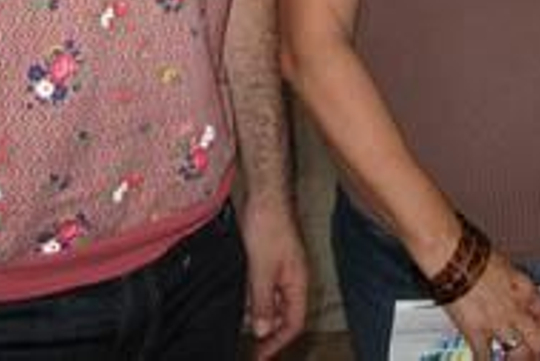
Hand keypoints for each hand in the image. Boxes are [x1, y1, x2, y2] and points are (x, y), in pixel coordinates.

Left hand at [237, 197, 309, 358]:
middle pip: (285, 315)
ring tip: (242, 326)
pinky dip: (255, 298)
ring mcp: (282, 268)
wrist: (265, 195)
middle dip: (269, 332)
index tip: (260, 356)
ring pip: (274, 301)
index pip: (293, 323)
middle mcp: (293, 278)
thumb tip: (264, 330)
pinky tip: (242, 301)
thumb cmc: (269, 226)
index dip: (278, 342)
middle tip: (250, 346)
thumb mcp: (262, 269)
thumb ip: (263, 301)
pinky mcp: (270, 259)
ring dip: (260, 315)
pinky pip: (265, 287)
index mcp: (298, 283)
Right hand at [442, 251, 539, 359]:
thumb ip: (512, 283)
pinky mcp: (476, 331)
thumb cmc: (473, 253)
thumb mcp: (504, 265)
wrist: (452, 253)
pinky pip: (485, 357)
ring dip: (518, 359)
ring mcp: (498, 322)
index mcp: (524, 289)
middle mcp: (516, 308)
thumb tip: (512, 289)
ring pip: (519, 354)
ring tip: (514, 360)